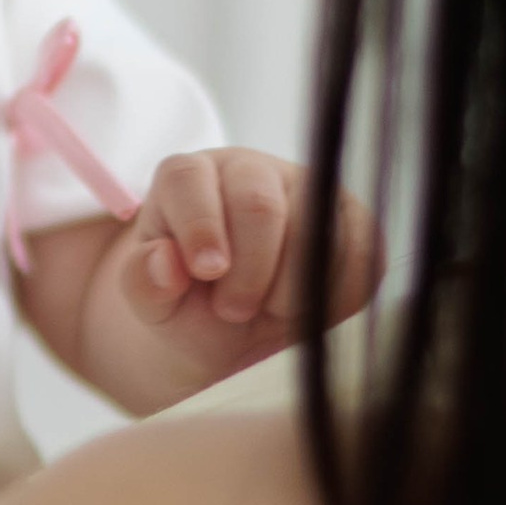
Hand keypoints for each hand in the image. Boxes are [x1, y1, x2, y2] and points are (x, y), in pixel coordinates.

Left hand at [66, 150, 384, 414]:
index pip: (188, 180)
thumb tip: (165, 262)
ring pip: (315, 221)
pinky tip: (313, 311)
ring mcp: (304, 187)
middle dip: (250, 271)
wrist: (241, 334)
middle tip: (233, 311)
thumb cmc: (190, 310)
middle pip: (258, 203)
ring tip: (271, 311)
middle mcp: (246, 170)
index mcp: (187, 179)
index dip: (200, 226)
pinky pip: (361, 245)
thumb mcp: (154, 306)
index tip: (208, 273)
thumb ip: (143, 283)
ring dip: (294, 286)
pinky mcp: (350, 216)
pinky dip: (339, 292)